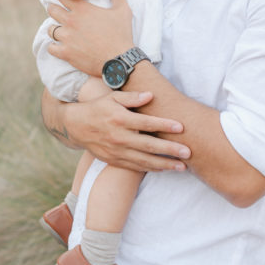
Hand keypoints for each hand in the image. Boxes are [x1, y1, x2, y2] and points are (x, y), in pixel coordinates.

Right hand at [42, 88, 189, 172]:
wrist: (76, 126)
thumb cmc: (99, 107)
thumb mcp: (113, 97)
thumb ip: (132, 97)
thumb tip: (150, 95)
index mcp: (120, 118)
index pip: (146, 123)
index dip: (164, 125)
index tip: (181, 127)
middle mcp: (119, 137)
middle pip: (149, 145)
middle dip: (170, 150)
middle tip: (188, 153)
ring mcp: (116, 151)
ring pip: (144, 160)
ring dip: (164, 164)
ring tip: (181, 167)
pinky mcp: (114, 160)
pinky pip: (135, 167)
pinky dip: (150, 168)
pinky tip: (164, 169)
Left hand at [47, 0, 133, 75]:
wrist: (119, 59)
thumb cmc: (121, 34)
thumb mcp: (122, 11)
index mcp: (82, 9)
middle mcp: (71, 21)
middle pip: (52, 10)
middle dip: (52, 8)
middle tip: (55, 10)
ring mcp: (67, 38)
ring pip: (50, 29)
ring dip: (54, 29)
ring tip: (57, 29)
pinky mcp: (66, 53)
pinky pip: (51, 48)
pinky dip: (53, 47)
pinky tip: (58, 47)